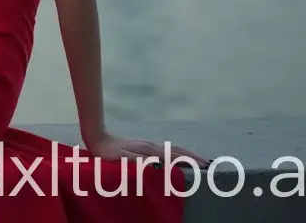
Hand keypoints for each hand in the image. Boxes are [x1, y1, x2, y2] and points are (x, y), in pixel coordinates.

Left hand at [88, 134, 209, 167]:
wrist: (98, 138)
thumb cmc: (109, 152)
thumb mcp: (122, 157)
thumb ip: (139, 160)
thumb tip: (156, 163)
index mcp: (149, 150)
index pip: (174, 156)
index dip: (189, 161)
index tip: (203, 167)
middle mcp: (152, 146)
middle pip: (177, 151)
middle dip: (193, 157)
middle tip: (208, 164)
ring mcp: (149, 145)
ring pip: (173, 149)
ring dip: (187, 154)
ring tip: (199, 160)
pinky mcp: (145, 146)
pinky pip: (166, 150)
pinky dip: (177, 153)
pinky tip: (179, 157)